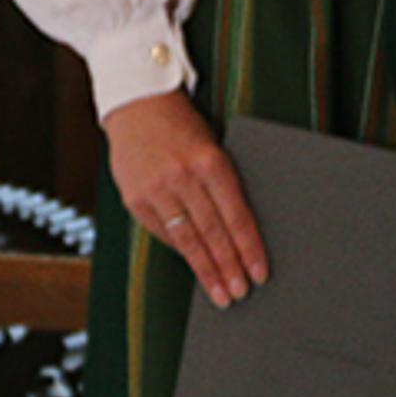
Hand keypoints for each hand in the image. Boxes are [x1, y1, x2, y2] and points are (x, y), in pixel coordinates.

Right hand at [103, 92, 266, 306]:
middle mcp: (183, 177)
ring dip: (206, 270)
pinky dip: (181, 251)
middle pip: (213, 233)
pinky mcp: (135, 198)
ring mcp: (156, 189)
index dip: (249, 249)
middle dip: (230, 267)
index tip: (260, 273)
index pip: (236, 216)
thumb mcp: (212, 145)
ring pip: (187, 240)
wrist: (137, 103)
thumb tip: (239, 231)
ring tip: (221, 293)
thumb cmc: (182, 124)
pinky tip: (195, 265)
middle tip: (242, 292)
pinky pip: (162, 233)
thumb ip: (223, 183)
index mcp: (211, 161)